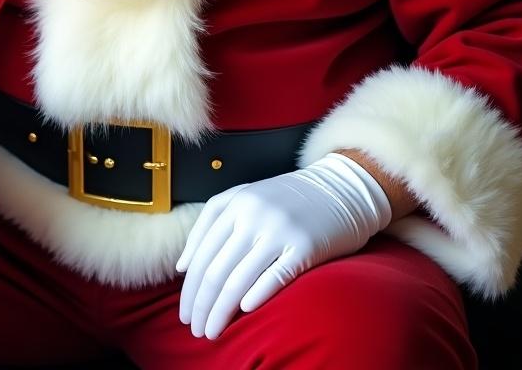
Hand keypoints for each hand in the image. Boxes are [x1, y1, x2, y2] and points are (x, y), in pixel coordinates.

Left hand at [176, 153, 390, 339]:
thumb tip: (183, 266)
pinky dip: (256, 297)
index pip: (202, 255)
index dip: (190, 289)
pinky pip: (274, 278)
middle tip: (194, 329)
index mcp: (234, 203)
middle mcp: (252, 215)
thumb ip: (210, 225)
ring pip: (238, 279)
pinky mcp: (304, 247)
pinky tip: (245, 313)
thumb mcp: (244, 198)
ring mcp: (278, 230)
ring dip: (221, 311)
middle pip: (216, 270)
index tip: (184, 312)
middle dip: (201, 305)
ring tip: (212, 331)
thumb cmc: (285, 199)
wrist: (338, 189)